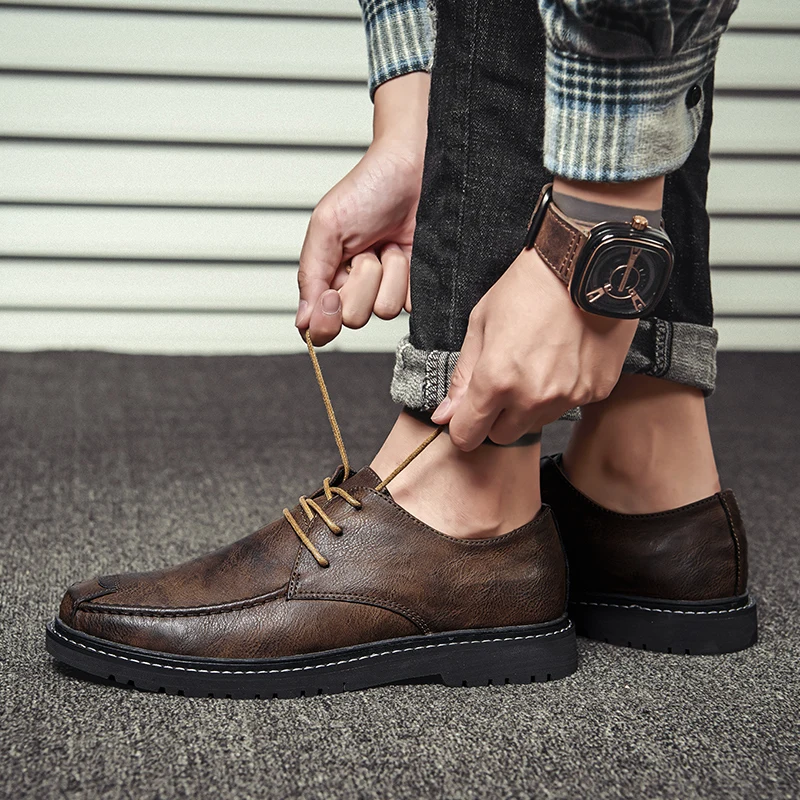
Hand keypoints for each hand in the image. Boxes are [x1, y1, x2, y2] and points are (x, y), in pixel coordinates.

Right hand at [296, 73, 428, 344]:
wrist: (415, 169)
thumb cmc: (369, 187)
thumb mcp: (327, 226)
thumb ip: (311, 275)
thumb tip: (302, 322)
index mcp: (328, 276)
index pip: (320, 324)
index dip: (326, 319)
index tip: (332, 297)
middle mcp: (357, 288)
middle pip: (354, 318)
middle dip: (361, 281)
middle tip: (366, 249)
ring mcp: (387, 287)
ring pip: (384, 311)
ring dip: (388, 273)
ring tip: (388, 244)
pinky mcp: (415, 286)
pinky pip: (410, 305)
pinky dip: (409, 278)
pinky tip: (408, 251)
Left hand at [431, 247, 637, 448]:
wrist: (586, 267)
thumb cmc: (529, 288)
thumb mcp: (480, 324)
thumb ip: (462, 376)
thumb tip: (445, 416)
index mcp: (496, 380)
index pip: (468, 435)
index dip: (463, 427)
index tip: (465, 417)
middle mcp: (533, 398)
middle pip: (502, 435)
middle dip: (496, 417)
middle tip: (503, 382)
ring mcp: (568, 397)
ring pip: (536, 422)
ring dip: (529, 405)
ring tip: (536, 362)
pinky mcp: (595, 391)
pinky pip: (568, 406)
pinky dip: (561, 391)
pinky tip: (563, 359)